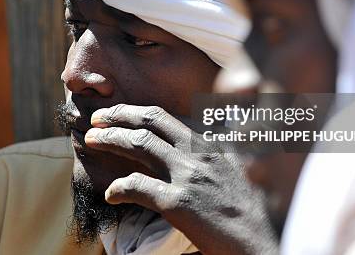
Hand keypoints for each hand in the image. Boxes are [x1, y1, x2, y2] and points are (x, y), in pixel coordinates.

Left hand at [84, 104, 278, 254]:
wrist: (262, 244)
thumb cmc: (247, 215)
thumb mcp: (231, 174)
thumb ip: (208, 157)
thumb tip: (185, 151)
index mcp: (208, 146)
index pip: (164, 118)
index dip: (135, 113)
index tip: (116, 114)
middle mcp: (198, 154)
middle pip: (149, 122)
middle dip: (118, 116)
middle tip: (96, 119)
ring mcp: (188, 175)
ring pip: (139, 144)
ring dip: (110, 139)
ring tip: (92, 141)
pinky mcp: (179, 203)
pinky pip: (138, 186)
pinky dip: (119, 188)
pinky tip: (111, 195)